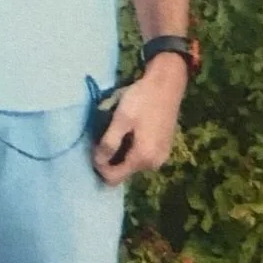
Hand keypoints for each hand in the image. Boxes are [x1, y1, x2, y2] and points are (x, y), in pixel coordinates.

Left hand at [91, 57, 186, 185]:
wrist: (167, 84)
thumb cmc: (142, 99)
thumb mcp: (121, 119)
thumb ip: (109, 143)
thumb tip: (97, 162)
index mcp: (143, 158)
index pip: (113, 178)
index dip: (99, 166)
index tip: (94, 146)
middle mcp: (154, 163)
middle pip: (123, 173)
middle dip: (109, 159)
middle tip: (103, 137)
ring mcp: (161, 157)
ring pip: (131, 164)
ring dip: (120, 153)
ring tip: (116, 131)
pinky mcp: (163, 149)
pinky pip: (141, 156)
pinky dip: (131, 148)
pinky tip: (129, 131)